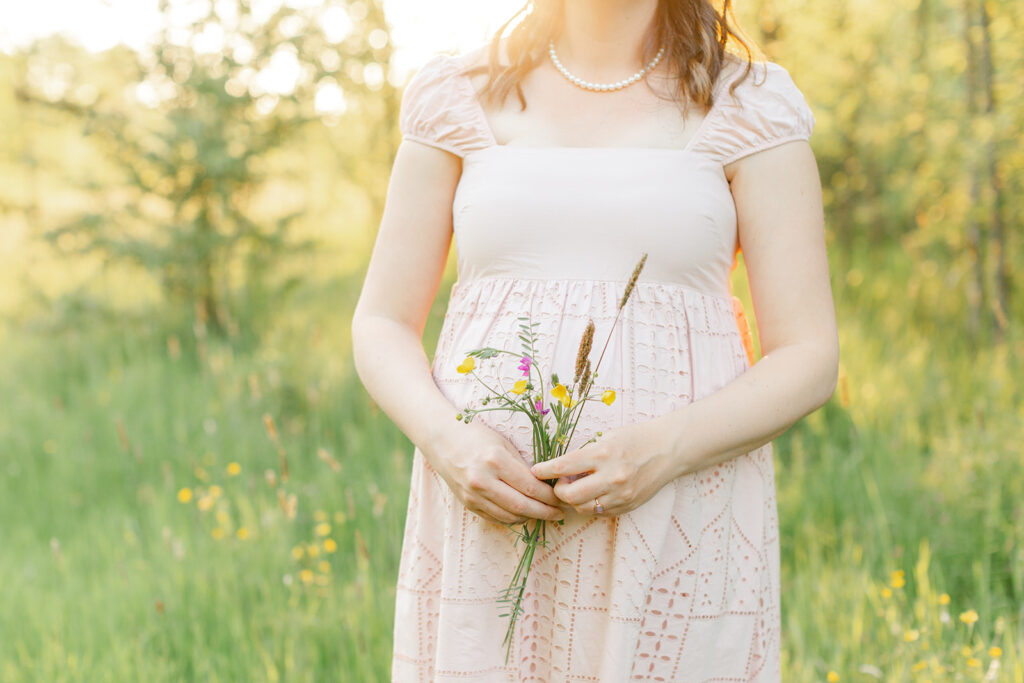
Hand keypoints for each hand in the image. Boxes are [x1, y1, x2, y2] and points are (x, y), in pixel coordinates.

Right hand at [424, 419, 567, 526]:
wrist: (441, 439)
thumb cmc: (476, 436)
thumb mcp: (503, 444)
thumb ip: (522, 466)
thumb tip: (546, 485)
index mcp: (495, 461)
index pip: (530, 487)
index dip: (550, 497)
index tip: (562, 498)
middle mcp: (482, 480)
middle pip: (522, 506)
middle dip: (545, 512)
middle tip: (560, 513)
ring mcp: (473, 495)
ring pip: (509, 516)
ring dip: (530, 517)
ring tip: (544, 512)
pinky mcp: (467, 503)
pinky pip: (495, 518)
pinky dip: (512, 518)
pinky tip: (523, 513)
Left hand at [529, 418, 677, 516]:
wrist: (668, 450)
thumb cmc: (635, 438)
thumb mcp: (607, 437)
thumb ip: (585, 454)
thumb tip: (560, 469)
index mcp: (603, 454)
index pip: (562, 467)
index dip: (544, 471)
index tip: (535, 471)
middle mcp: (611, 477)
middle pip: (569, 496)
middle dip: (557, 490)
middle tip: (560, 482)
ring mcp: (620, 495)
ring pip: (582, 508)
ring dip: (573, 499)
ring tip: (578, 486)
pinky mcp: (627, 506)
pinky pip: (598, 512)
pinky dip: (590, 504)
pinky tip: (593, 492)